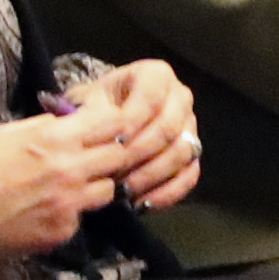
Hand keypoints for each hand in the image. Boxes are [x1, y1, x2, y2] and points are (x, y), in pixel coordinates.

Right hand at [0, 113, 116, 256]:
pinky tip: (46, 211)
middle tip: (93, 158)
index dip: (112, 123)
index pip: (112, 121)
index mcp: (55, 138)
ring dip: (95, 185)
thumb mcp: (8, 134)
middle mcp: (70, 169)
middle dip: (109, 154)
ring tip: (71, 187)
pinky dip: (69, 213)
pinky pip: (81, 217)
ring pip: (108, 190)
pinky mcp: (62, 231)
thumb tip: (70, 120)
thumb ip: (46, 126)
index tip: (105, 127)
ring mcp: (69, 203)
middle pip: (119, 156)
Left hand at [55, 58, 202, 212]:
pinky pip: (188, 175)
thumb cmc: (92, 110)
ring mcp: (189, 127)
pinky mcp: (192, 155)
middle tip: (112, 173)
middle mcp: (180, 97)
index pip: (151, 99)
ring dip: (150, 176)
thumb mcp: (86, 104)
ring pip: (181, 153)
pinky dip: (167, 193)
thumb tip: (95, 135)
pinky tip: (142, 204)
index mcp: (156, 75)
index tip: (109, 144)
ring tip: (122, 191)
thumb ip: (93, 116)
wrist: (101, 124)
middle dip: (139, 154)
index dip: (131, 123)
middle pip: (169, 128)